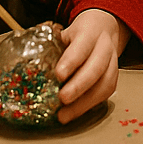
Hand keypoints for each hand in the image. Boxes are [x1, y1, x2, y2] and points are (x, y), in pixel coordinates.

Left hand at [55, 8, 128, 123]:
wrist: (102, 28)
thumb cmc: (78, 34)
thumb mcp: (64, 32)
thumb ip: (51, 45)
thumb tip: (28, 63)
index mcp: (90, 32)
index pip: (83, 45)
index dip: (71, 61)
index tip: (59, 75)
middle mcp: (105, 46)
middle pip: (97, 67)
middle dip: (79, 85)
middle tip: (62, 99)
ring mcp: (113, 62)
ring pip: (105, 83)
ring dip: (85, 102)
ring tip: (65, 114)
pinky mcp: (114, 77)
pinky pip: (105, 93)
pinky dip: (89, 105)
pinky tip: (74, 112)